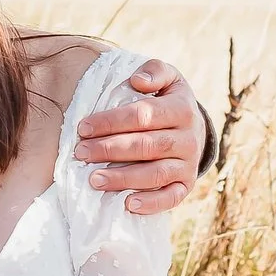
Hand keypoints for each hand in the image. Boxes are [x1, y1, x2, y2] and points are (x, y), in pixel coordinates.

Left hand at [72, 56, 207, 214]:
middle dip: (110, 150)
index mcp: (182, 109)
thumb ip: (154, 71)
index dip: (112, 121)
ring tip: (94, 179)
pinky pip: (171, 197)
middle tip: (80, 153)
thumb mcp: (168, 78)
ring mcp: (188, 164)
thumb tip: (137, 81)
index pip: (144, 115)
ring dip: (123, 178)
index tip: (83, 128)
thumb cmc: (168, 100)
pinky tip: (128, 204)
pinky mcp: (186, 185)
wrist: (195, 128)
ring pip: (155, 174)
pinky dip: (151, 203)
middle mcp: (188, 138)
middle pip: (146, 145)